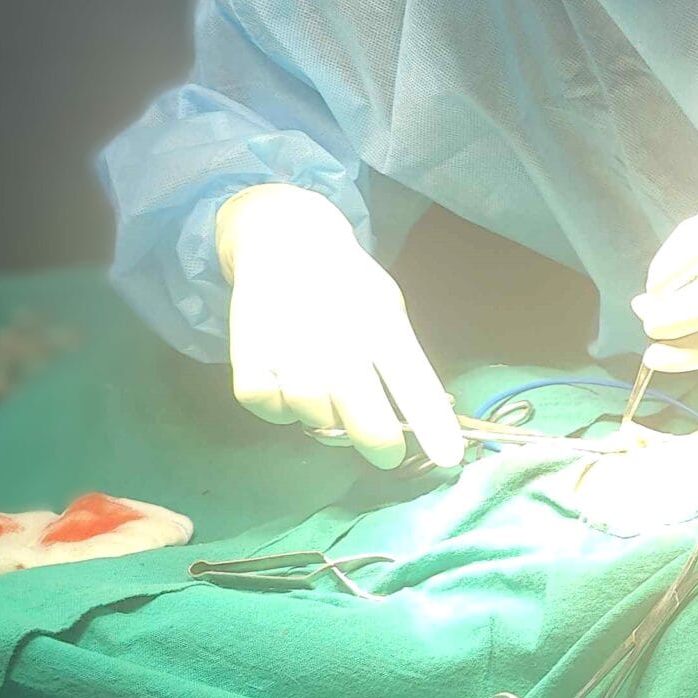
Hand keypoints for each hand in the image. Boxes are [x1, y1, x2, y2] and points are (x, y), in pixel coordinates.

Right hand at [214, 184, 461, 469]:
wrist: (284, 240)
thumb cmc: (347, 285)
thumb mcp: (388, 309)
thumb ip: (400, 358)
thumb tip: (418, 414)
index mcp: (382, 326)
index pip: (414, 384)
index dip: (432, 425)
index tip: (450, 457)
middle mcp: (337, 341)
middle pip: (363, 414)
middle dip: (379, 442)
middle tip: (386, 451)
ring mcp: (289, 350)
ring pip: (313, 417)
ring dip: (322, 417)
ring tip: (324, 389)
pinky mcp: (247, 358)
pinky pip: (268, 408)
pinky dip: (278, 407)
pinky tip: (286, 384)